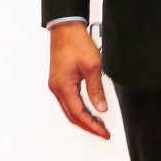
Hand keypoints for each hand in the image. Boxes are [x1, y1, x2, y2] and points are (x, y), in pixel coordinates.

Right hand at [48, 21, 109, 138]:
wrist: (66, 28)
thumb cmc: (75, 42)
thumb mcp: (93, 66)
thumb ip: (97, 89)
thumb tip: (101, 108)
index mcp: (62, 86)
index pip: (78, 114)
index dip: (92, 125)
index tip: (103, 132)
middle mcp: (56, 88)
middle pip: (72, 116)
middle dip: (88, 126)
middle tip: (103, 132)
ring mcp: (56, 85)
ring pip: (70, 109)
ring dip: (84, 118)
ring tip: (99, 124)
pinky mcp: (59, 81)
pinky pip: (69, 101)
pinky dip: (80, 109)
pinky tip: (90, 111)